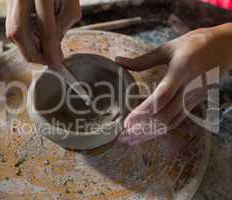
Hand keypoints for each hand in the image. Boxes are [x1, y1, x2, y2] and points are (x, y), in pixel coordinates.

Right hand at [6, 0, 80, 68]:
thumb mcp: (70, 2)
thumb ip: (62, 26)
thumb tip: (52, 49)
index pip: (46, 29)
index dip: (51, 51)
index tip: (57, 64)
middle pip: (19, 32)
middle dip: (33, 53)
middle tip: (47, 62)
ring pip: (12, 30)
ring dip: (28, 47)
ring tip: (44, 52)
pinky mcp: (8, 1)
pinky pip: (12, 24)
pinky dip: (25, 37)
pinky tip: (36, 40)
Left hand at [115, 23, 231, 145]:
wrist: (226, 47)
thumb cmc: (195, 44)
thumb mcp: (168, 48)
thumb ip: (142, 59)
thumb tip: (117, 61)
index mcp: (181, 72)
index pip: (161, 97)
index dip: (144, 111)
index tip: (127, 122)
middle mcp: (189, 89)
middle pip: (165, 116)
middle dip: (142, 129)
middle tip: (122, 137)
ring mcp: (193, 98)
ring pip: (170, 122)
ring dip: (149, 134)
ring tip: (130, 141)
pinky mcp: (193, 103)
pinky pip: (176, 120)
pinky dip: (160, 130)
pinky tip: (146, 135)